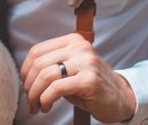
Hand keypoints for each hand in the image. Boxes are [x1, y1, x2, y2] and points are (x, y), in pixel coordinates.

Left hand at [20, 33, 135, 122]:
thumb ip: (51, 65)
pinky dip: (45, 99)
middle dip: (29, 84)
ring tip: (36, 105)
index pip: (37, 50)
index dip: (25, 69)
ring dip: (35, 94)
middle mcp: (79, 47)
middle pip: (39, 63)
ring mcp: (86, 62)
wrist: (121, 98)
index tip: (25, 84)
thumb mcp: (70, 69)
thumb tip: (26, 75)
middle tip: (29, 99)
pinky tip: (46, 106)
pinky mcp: (89, 79)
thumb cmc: (90, 85)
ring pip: (45, 75)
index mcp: (72, 40)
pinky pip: (56, 88)